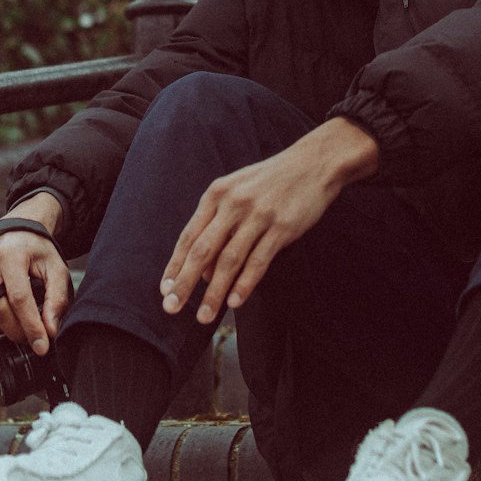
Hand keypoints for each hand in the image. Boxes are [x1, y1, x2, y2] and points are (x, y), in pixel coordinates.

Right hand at [0, 191, 71, 354]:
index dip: (31, 326)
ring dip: (2, 329)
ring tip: (19, 322)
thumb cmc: (37, 254)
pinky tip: (2, 314)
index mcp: (12, 255)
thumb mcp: (56, 269)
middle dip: (17, 332)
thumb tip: (51, 331)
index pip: (19, 298)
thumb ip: (57, 299)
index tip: (42, 347)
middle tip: (33, 337)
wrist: (15, 234)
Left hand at [160, 117, 378, 325]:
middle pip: (203, 250)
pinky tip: (235, 302)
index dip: (175, 265)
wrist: (314, 163)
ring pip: (229, 261)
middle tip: (172, 308)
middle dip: (185, 283)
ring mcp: (258, 216)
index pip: (189, 236)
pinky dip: (245, 284)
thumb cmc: (272, 181)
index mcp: (217, 194)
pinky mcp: (282, 227)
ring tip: (205, 316)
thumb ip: (218, 225)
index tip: (165, 290)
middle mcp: (233, 204)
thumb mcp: (238, 191)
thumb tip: (202, 271)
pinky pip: (259, 261)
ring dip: (214, 292)